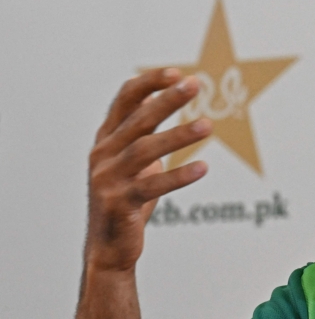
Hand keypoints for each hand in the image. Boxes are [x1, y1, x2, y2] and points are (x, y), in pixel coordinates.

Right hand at [86, 68, 211, 271]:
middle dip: (168, 99)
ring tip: (208, 125)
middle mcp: (103, 154)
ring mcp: (108, 178)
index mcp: (106, 140)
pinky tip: (202, 167)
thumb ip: (143, 135)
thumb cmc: (126, 200)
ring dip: (179, 136)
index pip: (125, 100)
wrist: (109, 246)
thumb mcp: (133, 162)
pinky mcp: (119, 203)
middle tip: (196, 85)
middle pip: (138, 120)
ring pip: (145, 150)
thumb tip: (159, 102)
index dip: (150, 84)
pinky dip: (178, 176)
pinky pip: (152, 186)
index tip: (177, 72)